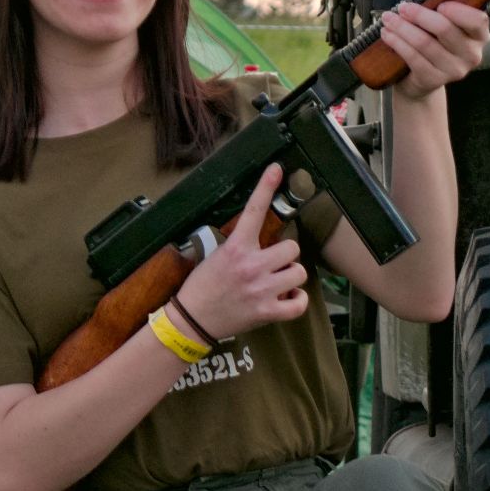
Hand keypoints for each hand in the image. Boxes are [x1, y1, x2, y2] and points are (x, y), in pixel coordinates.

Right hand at [178, 165, 309, 338]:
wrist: (190, 321)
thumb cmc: (202, 287)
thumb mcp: (215, 256)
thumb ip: (240, 245)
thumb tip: (260, 237)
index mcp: (235, 248)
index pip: (253, 211)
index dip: (266, 187)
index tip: (277, 169)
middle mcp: (251, 266)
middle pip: (292, 248)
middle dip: (286, 255)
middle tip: (273, 263)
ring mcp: (261, 290)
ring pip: (299, 273)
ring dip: (291, 277)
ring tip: (277, 282)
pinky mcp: (267, 312)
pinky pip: (299, 304)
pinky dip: (297, 301)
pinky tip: (287, 299)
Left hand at [378, 0, 489, 100]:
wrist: (424, 80)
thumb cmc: (435, 45)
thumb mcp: (445, 28)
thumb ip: (442, 14)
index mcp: (478, 37)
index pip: (477, 21)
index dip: (459, 11)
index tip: (440, 5)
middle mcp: (471, 55)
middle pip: (445, 29)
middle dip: (420, 15)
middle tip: (403, 7)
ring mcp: (454, 70)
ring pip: (425, 43)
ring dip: (402, 28)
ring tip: (388, 19)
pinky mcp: (434, 80)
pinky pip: (413, 57)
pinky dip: (397, 43)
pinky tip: (387, 35)